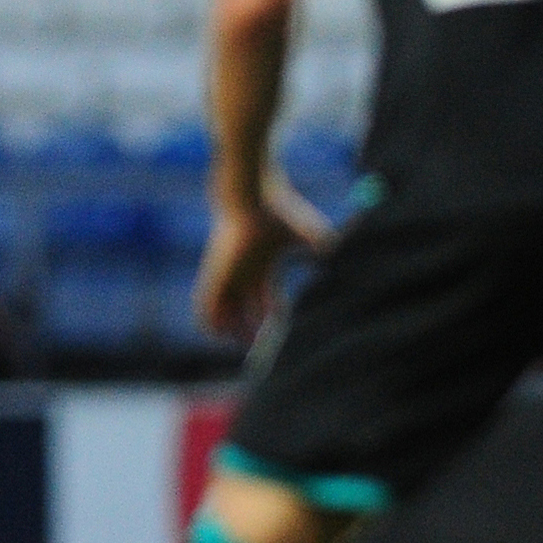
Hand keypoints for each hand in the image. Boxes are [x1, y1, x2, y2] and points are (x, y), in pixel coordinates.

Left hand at [194, 183, 331, 339]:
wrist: (252, 193)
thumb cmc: (279, 207)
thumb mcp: (307, 228)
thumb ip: (321, 241)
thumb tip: (338, 252)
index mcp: (264, 266)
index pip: (268, 301)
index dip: (274, 318)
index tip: (282, 332)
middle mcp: (244, 274)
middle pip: (246, 312)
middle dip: (255, 331)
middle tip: (262, 348)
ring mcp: (228, 275)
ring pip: (224, 312)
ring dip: (233, 331)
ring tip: (244, 345)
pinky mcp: (214, 274)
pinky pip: (205, 306)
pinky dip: (212, 324)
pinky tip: (224, 336)